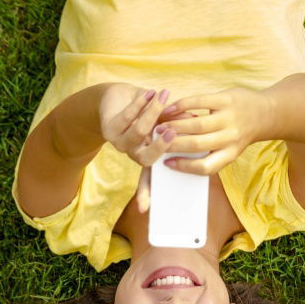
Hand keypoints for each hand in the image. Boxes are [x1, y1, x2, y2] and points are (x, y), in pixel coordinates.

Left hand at [98, 83, 194, 211]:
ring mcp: (120, 143)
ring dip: (152, 114)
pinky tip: (150, 93)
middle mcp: (134, 154)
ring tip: (164, 97)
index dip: (148, 194)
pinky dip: (140, 104)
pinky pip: (127, 117)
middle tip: (173, 131)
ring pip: (138, 133)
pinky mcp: (109, 128)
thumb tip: (195, 120)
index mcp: (148, 157)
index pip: (151, 180)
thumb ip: (176, 123)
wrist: (118, 97)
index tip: (145, 210)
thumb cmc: (146, 109)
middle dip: (161, 146)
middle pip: (146, 159)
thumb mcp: (165, 118)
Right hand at [152, 87, 270, 174]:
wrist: (265, 113)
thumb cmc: (238, 134)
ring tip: (160, 125)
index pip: (205, 166)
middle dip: (173, 143)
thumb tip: (177, 159)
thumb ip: (210, 154)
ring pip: (197, 125)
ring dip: (175, 125)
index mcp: (230, 154)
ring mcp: (230, 118)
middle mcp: (231, 138)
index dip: (184, 167)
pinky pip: (200, 102)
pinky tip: (170, 108)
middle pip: (197, 144)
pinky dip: (182, 105)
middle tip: (156, 139)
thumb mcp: (229, 150)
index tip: (167, 163)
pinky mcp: (227, 99)